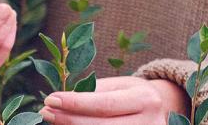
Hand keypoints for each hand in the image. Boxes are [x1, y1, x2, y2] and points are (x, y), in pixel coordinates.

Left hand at [39, 76, 188, 124]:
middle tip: (45, 112)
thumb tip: (58, 101)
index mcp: (145, 99)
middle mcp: (150, 122)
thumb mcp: (118, 85)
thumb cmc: (132, 94)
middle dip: (69, 120)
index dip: (75, 103)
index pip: (104, 104)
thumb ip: (92, 92)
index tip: (50, 99)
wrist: (162, 109)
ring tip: (54, 121)